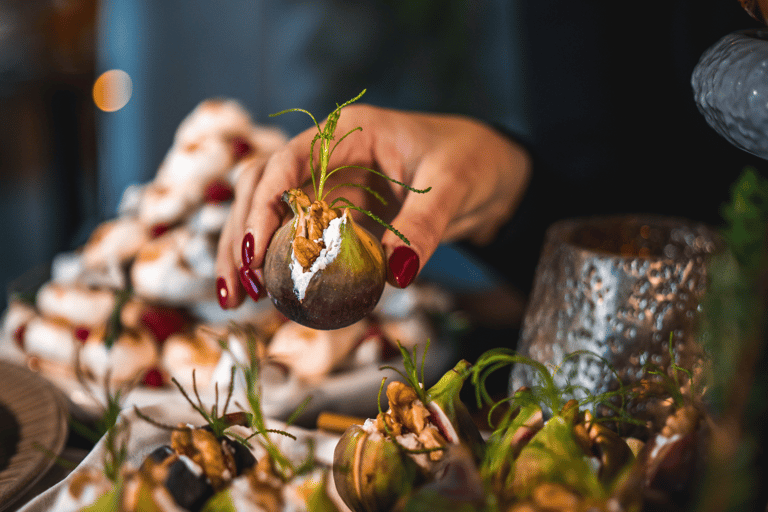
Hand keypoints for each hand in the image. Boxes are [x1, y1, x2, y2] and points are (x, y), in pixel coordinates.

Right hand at [215, 104, 530, 308]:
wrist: (490, 175)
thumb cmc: (472, 162)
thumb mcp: (451, 186)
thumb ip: (424, 225)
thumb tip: (395, 274)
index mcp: (347, 134)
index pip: (287, 163)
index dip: (262, 206)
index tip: (254, 253)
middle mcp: (327, 158)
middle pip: (261, 189)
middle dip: (241, 237)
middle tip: (238, 288)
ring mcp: (329, 188)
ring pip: (269, 214)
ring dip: (247, 254)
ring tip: (233, 299)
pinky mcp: (337, 217)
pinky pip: (297, 239)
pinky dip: (278, 265)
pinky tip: (266, 297)